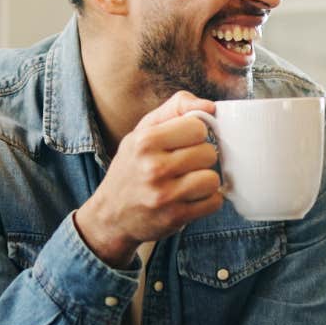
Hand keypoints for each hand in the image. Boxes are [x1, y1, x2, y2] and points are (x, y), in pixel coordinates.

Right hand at [75, 91, 223, 267]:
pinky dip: (207, 201)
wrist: (110, 215)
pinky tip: (190, 198)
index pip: (198, 127)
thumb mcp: (143, 132)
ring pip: (213, 179)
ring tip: (187, 182)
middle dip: (201, 158)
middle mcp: (153, 168)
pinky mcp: (176, 217)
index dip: (195, 134)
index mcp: (145, 141)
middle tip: (184, 165)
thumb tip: (210, 107)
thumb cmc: (133, 167)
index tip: (184, 143)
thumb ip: (176, 109)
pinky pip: (214, 202)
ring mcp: (165, 195)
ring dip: (205, 181)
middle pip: (209, 153)